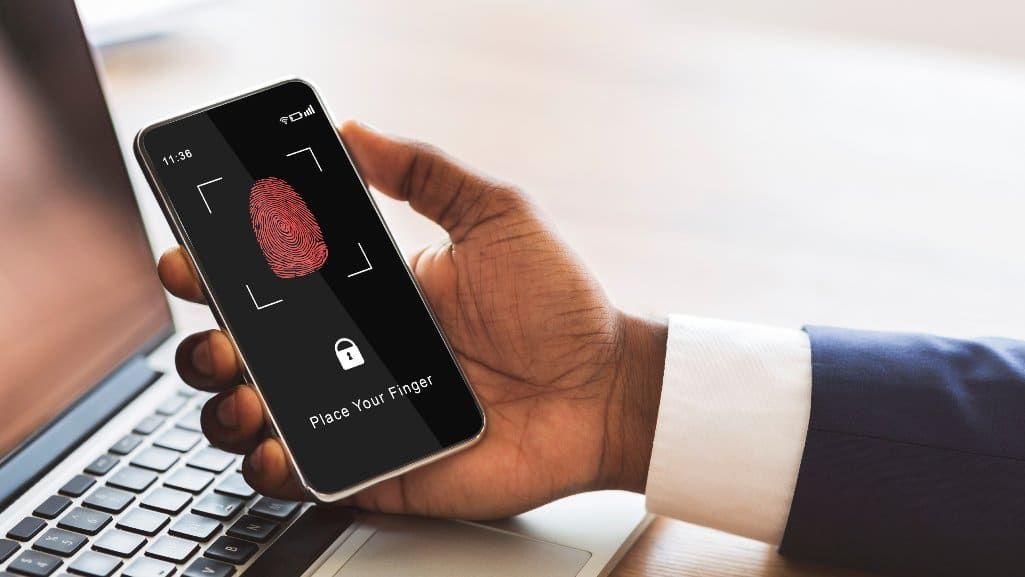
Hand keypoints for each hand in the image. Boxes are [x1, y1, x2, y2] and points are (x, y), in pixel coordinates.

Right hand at [158, 121, 666, 518]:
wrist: (604, 389)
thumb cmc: (560, 306)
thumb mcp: (496, 219)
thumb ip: (426, 174)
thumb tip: (356, 132)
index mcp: (370, 299)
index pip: (277, 286)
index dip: (222, 272)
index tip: (195, 258)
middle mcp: (355, 358)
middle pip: (250, 356)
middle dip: (210, 346)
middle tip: (222, 338)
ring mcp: (363, 416)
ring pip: (263, 419)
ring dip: (230, 408)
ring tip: (248, 395)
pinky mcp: (383, 469)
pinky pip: (311, 478)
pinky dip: (276, 472)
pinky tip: (276, 452)